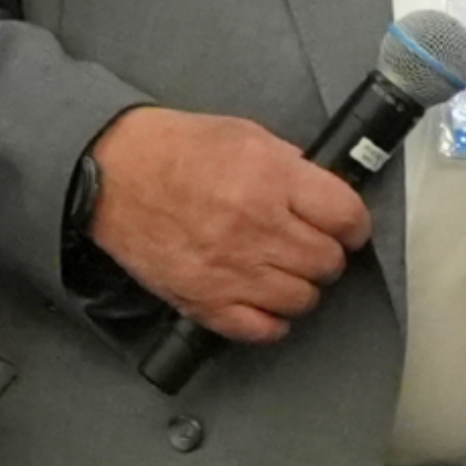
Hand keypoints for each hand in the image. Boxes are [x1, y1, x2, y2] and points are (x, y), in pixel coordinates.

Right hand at [83, 104, 369, 346]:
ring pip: (303, 300)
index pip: (347, 218)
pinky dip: (271, 320)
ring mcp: (231, 270)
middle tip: (309, 245)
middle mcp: (256, 228)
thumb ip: (292, 167)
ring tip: (282, 270)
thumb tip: (326, 194)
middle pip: (329, 263)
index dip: (353, 225)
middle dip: (326, 255)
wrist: (111, 175)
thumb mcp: (246, 136)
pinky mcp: (205, 301)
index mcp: (272, 180)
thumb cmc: (175, 150)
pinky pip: (263, 330)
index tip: (347, 228)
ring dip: (300, 287)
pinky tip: (262, 300)